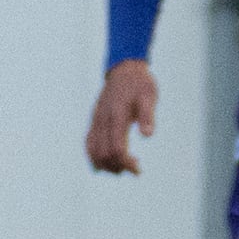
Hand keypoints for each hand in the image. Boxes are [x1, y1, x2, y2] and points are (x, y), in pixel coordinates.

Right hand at [86, 59, 159, 177]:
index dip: (126, 163)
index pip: (116, 148)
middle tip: (135, 167)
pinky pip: (89, 143)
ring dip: (105, 164)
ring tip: (122, 168)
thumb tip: (147, 135)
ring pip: (92, 150)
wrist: (124, 69)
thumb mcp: (149, 96)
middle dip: (117, 166)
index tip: (138, 169)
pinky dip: (95, 156)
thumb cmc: (140, 83)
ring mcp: (96, 120)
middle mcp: (102, 119)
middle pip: (102, 154)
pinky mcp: (94, 120)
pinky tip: (108, 162)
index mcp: (116, 115)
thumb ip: (147, 116)